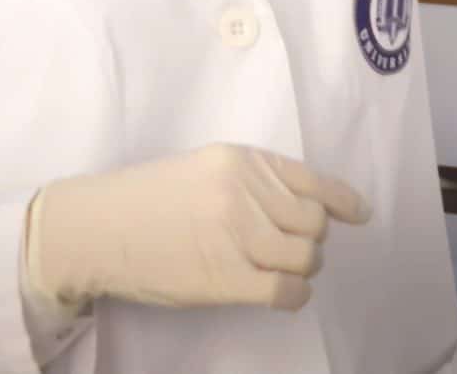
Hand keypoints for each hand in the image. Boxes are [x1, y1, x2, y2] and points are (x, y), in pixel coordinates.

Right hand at [25, 142, 370, 311]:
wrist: (97, 227)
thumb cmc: (146, 199)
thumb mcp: (203, 169)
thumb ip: (250, 181)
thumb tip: (301, 206)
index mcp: (241, 159)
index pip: (312, 180)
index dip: (343, 201)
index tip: (358, 214)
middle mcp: (246, 192)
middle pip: (314, 224)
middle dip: (310, 239)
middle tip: (291, 248)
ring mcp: (238, 235)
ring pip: (305, 257)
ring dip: (301, 267)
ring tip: (281, 270)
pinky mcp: (227, 278)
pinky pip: (286, 291)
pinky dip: (292, 296)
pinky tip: (280, 293)